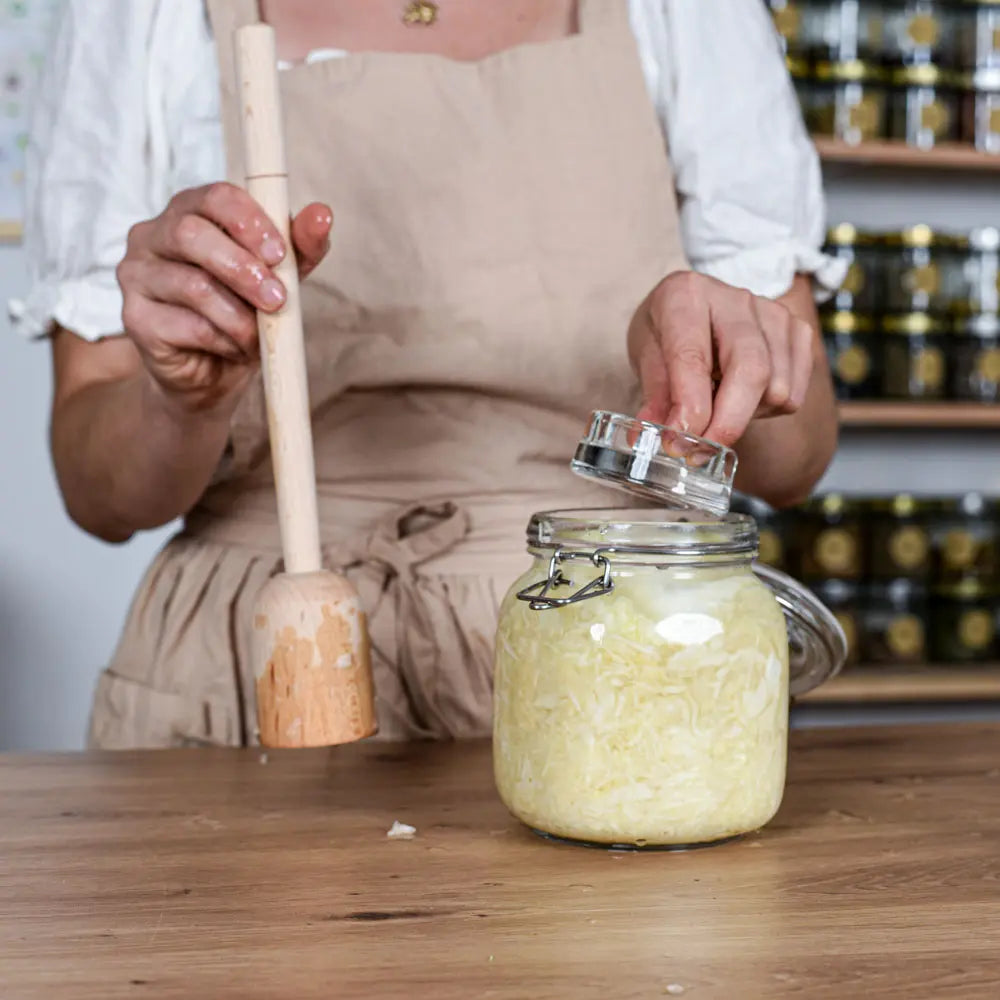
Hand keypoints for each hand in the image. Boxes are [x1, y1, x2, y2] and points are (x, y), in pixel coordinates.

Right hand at [116, 182, 331, 413]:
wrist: (214, 372)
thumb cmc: (244, 311)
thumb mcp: (280, 277)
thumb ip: (300, 246)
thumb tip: (323, 215)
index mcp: (190, 211)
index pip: (215, 196)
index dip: (250, 221)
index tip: (280, 254)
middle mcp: (152, 235)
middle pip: (192, 235)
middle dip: (244, 269)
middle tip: (277, 299)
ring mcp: (136, 275)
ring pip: (194, 285)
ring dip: (239, 314)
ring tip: (258, 334)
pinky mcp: (136, 317)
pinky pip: (188, 325)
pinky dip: (224, 339)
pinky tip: (234, 348)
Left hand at [627, 271, 814, 446]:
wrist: (698, 306)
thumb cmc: (667, 331)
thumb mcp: (647, 355)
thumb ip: (655, 396)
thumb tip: (655, 438)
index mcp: (685, 296)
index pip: (693, 358)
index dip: (689, 408)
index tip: (679, 443)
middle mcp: (735, 299)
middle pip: (751, 371)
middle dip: (727, 423)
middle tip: (700, 453)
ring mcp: (773, 313)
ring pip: (776, 389)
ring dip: (745, 417)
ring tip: (716, 406)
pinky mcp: (798, 332)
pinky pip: (792, 395)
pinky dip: (766, 410)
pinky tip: (741, 397)